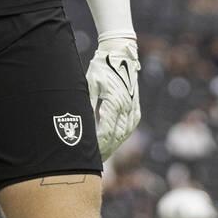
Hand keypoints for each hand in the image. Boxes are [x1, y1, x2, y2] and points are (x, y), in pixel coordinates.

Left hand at [86, 36, 140, 159]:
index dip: (98, 146)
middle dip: (105, 150)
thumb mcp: (90, 84)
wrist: (120, 55)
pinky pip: (129, 127)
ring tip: (103, 156)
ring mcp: (133, 108)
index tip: (89, 155)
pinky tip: (113, 143)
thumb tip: (81, 123)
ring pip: (124, 134)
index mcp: (114, 102)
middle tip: (94, 163)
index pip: (105, 131)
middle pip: (116, 136)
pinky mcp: (136, 107)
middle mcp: (126, 108)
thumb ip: (87, 104)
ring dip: (114, 146)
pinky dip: (121, 137)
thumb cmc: (101, 68)